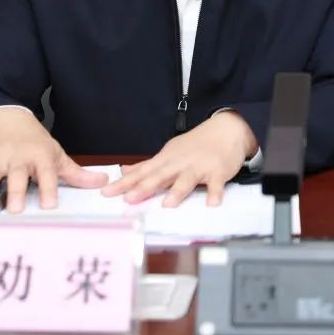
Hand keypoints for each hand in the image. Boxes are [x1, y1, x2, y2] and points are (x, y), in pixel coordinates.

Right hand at [0, 106, 107, 212]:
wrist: (8, 118)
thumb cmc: (35, 143)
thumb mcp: (56, 154)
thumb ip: (76, 173)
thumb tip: (103, 182)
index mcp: (40, 156)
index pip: (47, 173)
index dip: (49, 189)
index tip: (50, 206)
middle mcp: (17, 156)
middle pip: (16, 175)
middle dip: (14, 191)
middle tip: (14, 210)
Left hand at [101, 110, 257, 207]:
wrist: (226, 130)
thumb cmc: (196, 145)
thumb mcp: (169, 152)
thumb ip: (147, 165)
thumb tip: (124, 172)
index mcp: (166, 159)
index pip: (142, 172)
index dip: (124, 183)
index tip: (107, 192)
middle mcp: (179, 163)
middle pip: (160, 176)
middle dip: (145, 187)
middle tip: (129, 199)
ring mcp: (199, 166)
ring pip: (186, 179)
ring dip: (177, 191)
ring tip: (167, 205)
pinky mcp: (217, 171)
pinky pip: (216, 184)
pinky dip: (215, 193)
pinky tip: (212, 204)